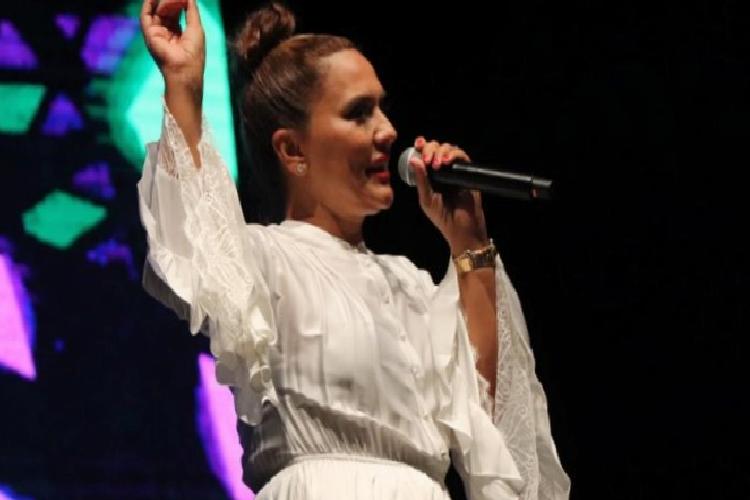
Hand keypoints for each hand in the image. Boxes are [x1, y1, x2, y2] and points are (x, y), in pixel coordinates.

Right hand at [140, 0, 204, 88]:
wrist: (185, 68)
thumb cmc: (194, 52)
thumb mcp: (195, 27)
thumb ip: (191, 10)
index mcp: (177, 33)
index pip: (175, 11)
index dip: (179, 2)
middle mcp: (165, 32)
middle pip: (166, 9)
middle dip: (172, 1)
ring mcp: (156, 33)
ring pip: (157, 10)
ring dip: (166, 2)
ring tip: (175, 1)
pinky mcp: (149, 34)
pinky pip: (146, 15)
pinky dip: (149, 4)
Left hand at [409, 137, 488, 255]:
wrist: (461, 228)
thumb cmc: (442, 217)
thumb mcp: (426, 199)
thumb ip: (421, 180)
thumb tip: (414, 159)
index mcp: (430, 176)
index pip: (425, 155)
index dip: (422, 146)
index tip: (418, 143)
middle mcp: (442, 171)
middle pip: (437, 148)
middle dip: (431, 149)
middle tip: (428, 160)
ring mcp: (455, 171)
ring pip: (449, 149)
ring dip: (442, 151)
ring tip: (438, 163)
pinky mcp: (467, 173)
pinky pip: (462, 157)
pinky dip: (454, 154)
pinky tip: (447, 161)